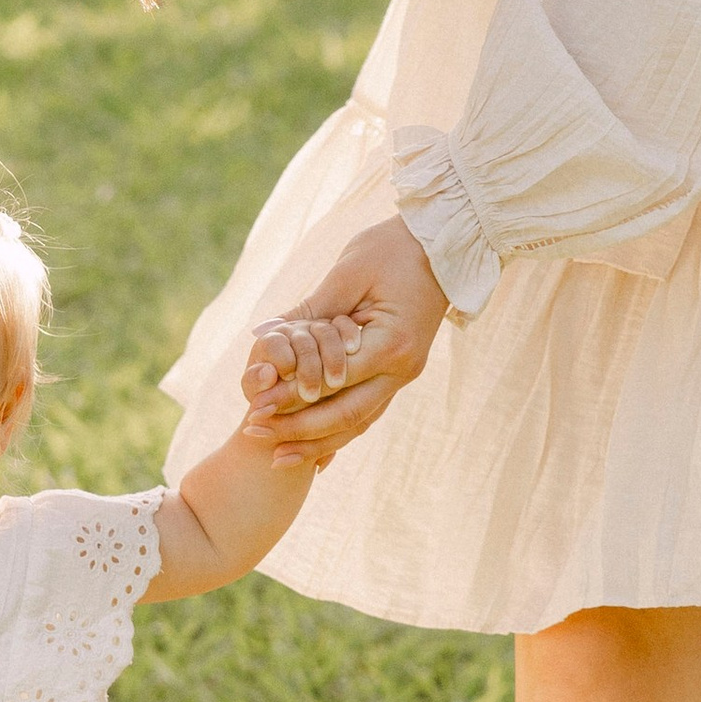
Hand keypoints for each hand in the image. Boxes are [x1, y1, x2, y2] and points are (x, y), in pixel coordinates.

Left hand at [240, 217, 450, 456]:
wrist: (445, 244)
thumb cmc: (394, 248)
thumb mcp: (348, 273)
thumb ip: (311, 311)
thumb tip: (265, 335)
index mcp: (391, 344)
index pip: (333, 382)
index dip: (291, 397)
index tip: (255, 406)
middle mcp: (403, 369)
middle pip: (346, 416)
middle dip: (298, 430)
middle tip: (255, 433)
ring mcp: (405, 375)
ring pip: (358, 423)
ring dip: (317, 442)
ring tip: (277, 458)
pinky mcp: (400, 373)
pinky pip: (367, 412)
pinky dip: (339, 432)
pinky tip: (314, 452)